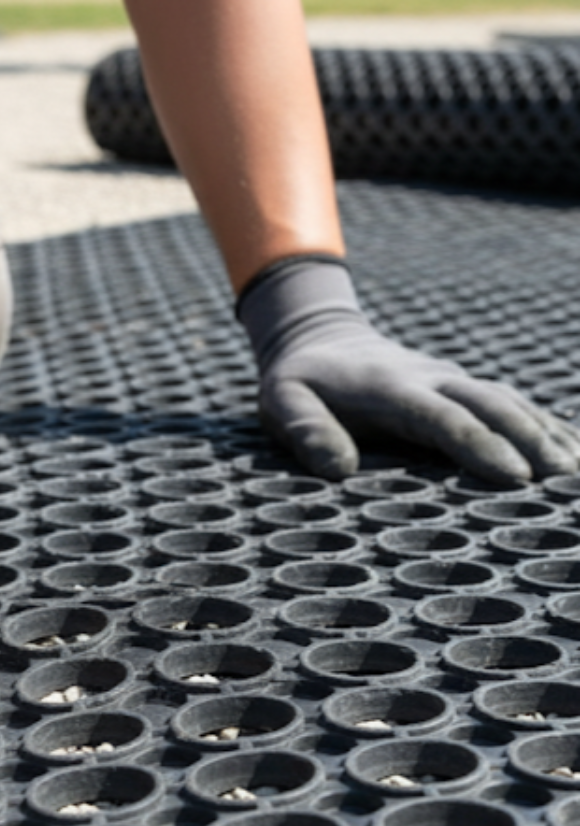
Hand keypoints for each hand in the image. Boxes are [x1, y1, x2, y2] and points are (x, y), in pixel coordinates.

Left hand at [237, 257, 579, 482]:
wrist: (319, 338)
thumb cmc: (298, 381)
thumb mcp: (280, 400)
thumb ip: (304, 429)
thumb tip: (339, 469)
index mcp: (389, 388)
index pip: (442, 417)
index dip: (478, 445)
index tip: (513, 476)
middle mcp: (431, 380)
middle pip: (492, 406)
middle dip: (531, 442)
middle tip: (563, 482)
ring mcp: (451, 381)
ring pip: (510, 402)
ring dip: (547, 434)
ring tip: (576, 475)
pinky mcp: (461, 388)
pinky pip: (512, 403)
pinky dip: (546, 425)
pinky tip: (573, 452)